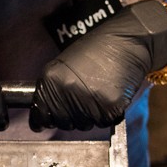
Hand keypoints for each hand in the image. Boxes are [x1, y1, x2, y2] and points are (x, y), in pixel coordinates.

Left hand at [31, 0, 166, 130]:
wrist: (125, 41)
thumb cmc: (95, 52)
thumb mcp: (64, 65)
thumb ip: (52, 89)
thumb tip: (41, 120)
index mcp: (51, 78)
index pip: (41, 114)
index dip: (46, 119)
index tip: (48, 122)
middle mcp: (66, 90)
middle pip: (64, 123)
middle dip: (72, 116)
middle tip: (85, 98)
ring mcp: (87, 99)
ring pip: (84, 124)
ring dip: (91, 115)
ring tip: (99, 92)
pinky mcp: (109, 106)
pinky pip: (104, 122)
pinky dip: (108, 114)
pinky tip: (110, 94)